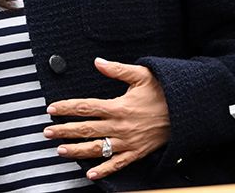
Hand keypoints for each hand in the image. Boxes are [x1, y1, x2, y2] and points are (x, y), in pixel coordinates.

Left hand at [45, 59, 170, 180]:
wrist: (187, 109)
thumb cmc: (164, 91)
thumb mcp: (142, 74)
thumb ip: (117, 69)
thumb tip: (98, 62)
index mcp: (119, 106)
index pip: (86, 107)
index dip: (66, 108)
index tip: (52, 109)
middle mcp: (120, 125)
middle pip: (86, 129)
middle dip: (64, 130)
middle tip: (47, 132)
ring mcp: (128, 141)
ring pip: (97, 148)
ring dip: (76, 150)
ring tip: (60, 151)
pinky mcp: (137, 152)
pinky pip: (118, 163)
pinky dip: (104, 170)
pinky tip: (90, 174)